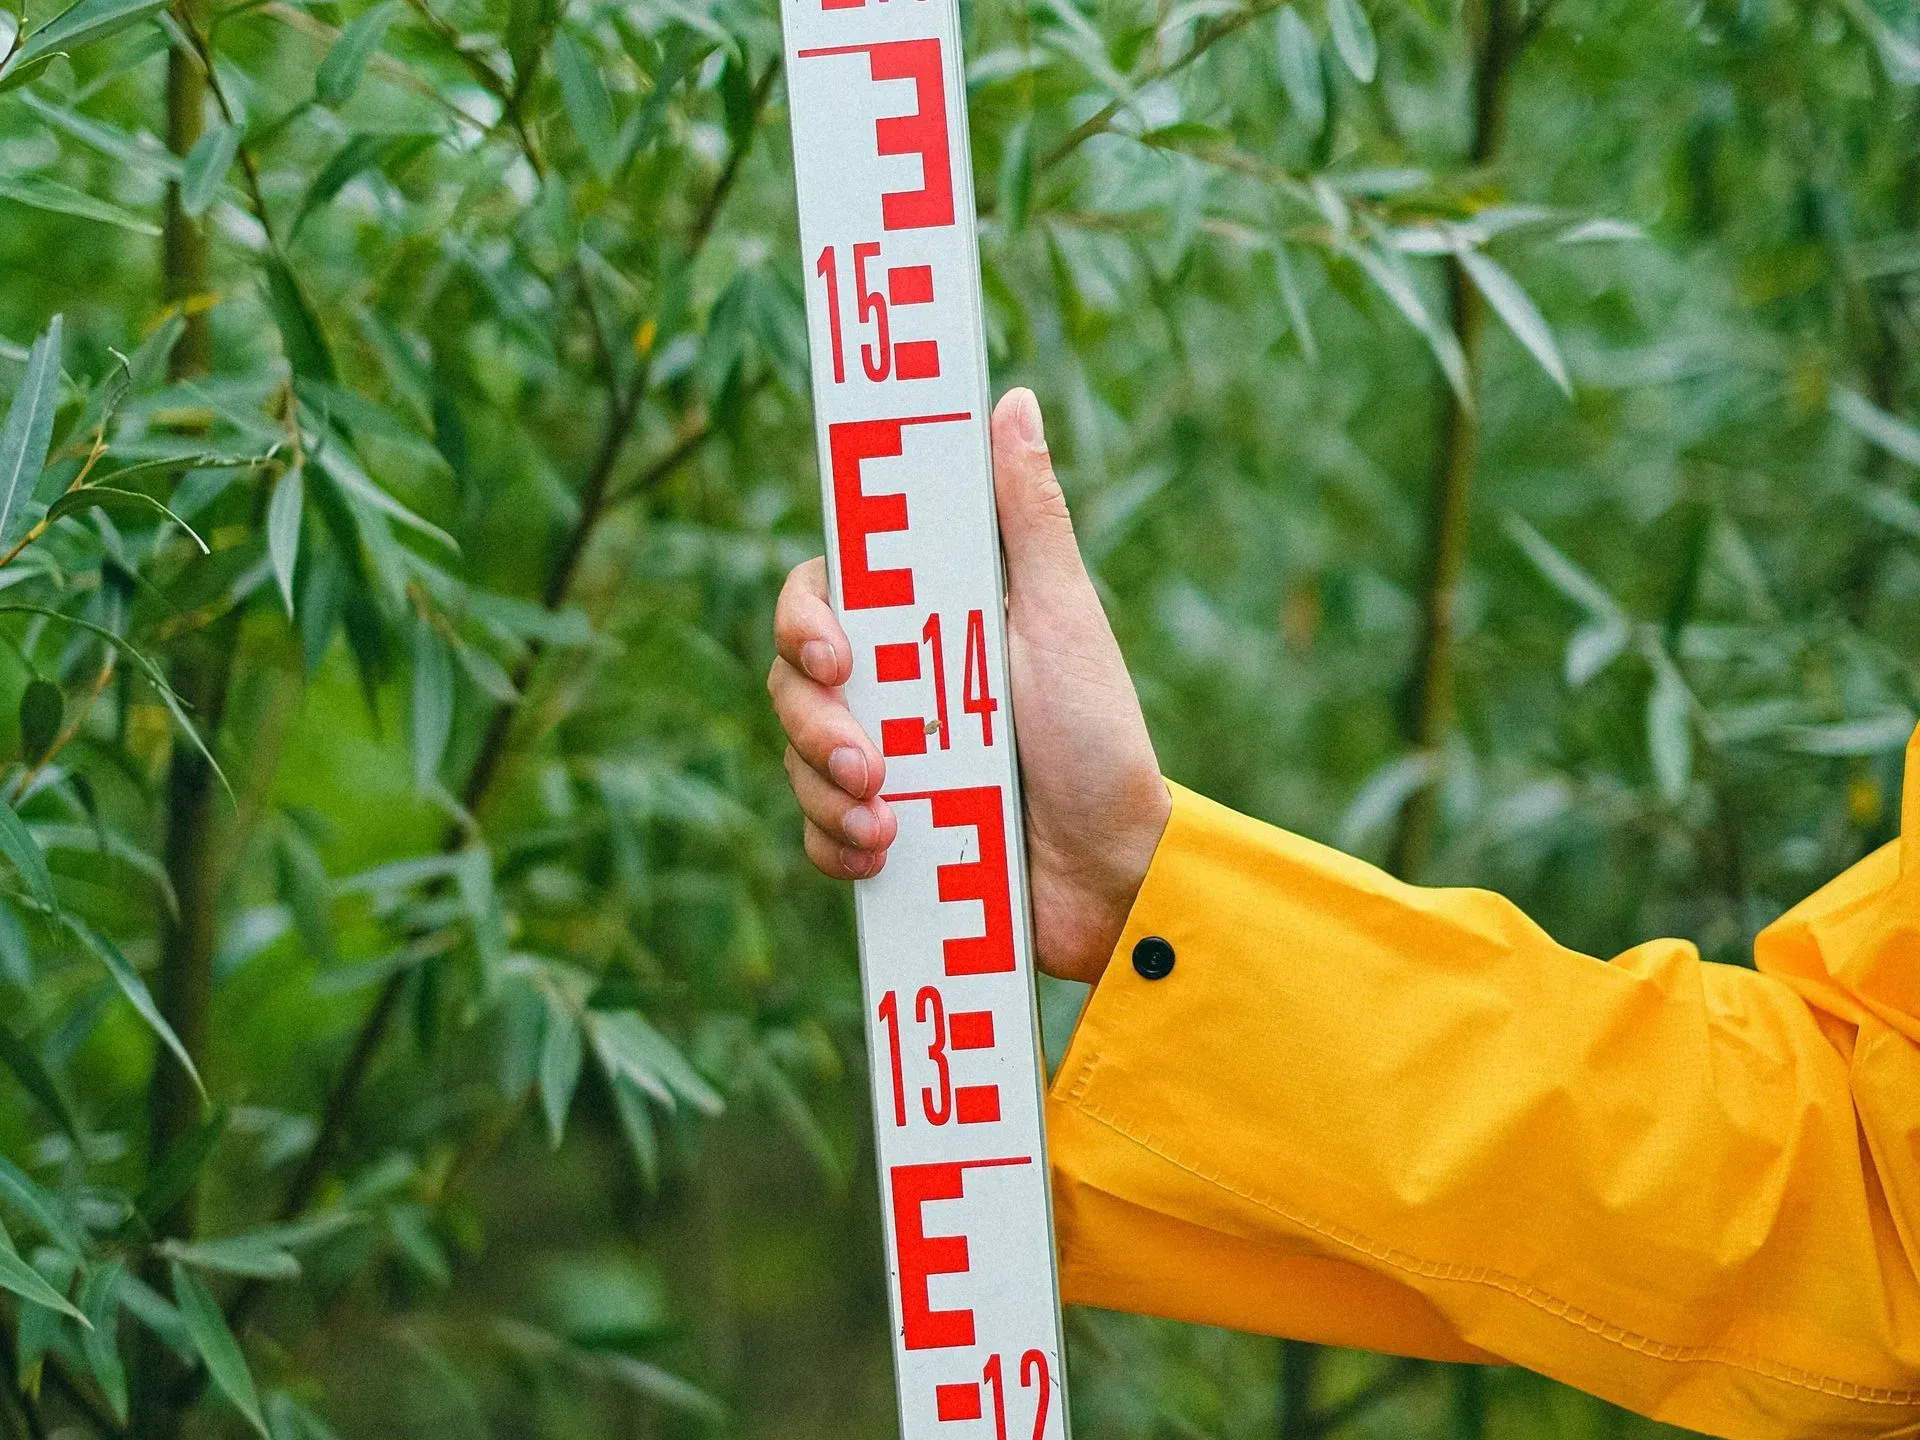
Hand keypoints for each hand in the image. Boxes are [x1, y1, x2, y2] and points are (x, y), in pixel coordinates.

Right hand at [767, 388, 1170, 983]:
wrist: (1113, 874)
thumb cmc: (1098, 736)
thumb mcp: (1061, 618)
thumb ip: (1027, 516)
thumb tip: (1012, 399)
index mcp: (929, 625)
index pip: (827, 594)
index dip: (804, 616)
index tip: (833, 654)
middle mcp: (897, 688)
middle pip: (794, 680)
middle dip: (816, 723)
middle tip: (871, 764)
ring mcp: (886, 763)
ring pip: (797, 758)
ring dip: (827, 793)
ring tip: (888, 826)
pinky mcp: (882, 835)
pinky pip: (817, 835)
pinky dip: (837, 847)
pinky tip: (883, 858)